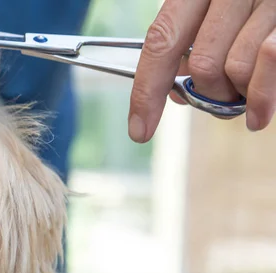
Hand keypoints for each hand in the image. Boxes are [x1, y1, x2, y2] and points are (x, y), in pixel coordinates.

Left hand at [128, 0, 275, 142]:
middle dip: (208, 93)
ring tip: (245, 90)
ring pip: (235, 69)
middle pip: (201, 64)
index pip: (160, 40)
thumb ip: (194, 43)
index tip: (140, 129)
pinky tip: (257, 116)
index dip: (146, 90)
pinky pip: (268, 64)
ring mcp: (268, 1)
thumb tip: (176, 94)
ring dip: (237, 93)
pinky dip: (260, 99)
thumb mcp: (217, 9)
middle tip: (221, 95)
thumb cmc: (254, 3)